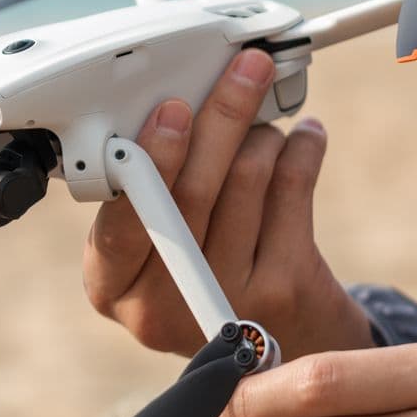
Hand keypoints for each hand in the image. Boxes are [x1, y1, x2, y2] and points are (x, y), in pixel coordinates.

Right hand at [83, 47, 373, 361]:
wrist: (279, 345)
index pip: (120, 223)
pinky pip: (293, 191)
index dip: (150, 162)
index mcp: (111, 288)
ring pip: (247, 181)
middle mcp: (161, 307)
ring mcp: (227, 302)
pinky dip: (301, 150)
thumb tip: (177, 106)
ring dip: (262, 135)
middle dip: (221, 117)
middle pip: (193, 192)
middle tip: (244, 71)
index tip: (171, 110)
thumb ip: (148, 194)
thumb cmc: (202, 275)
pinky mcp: (284, 290)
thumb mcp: (153, 248)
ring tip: (266, 124)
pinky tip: (304, 137)